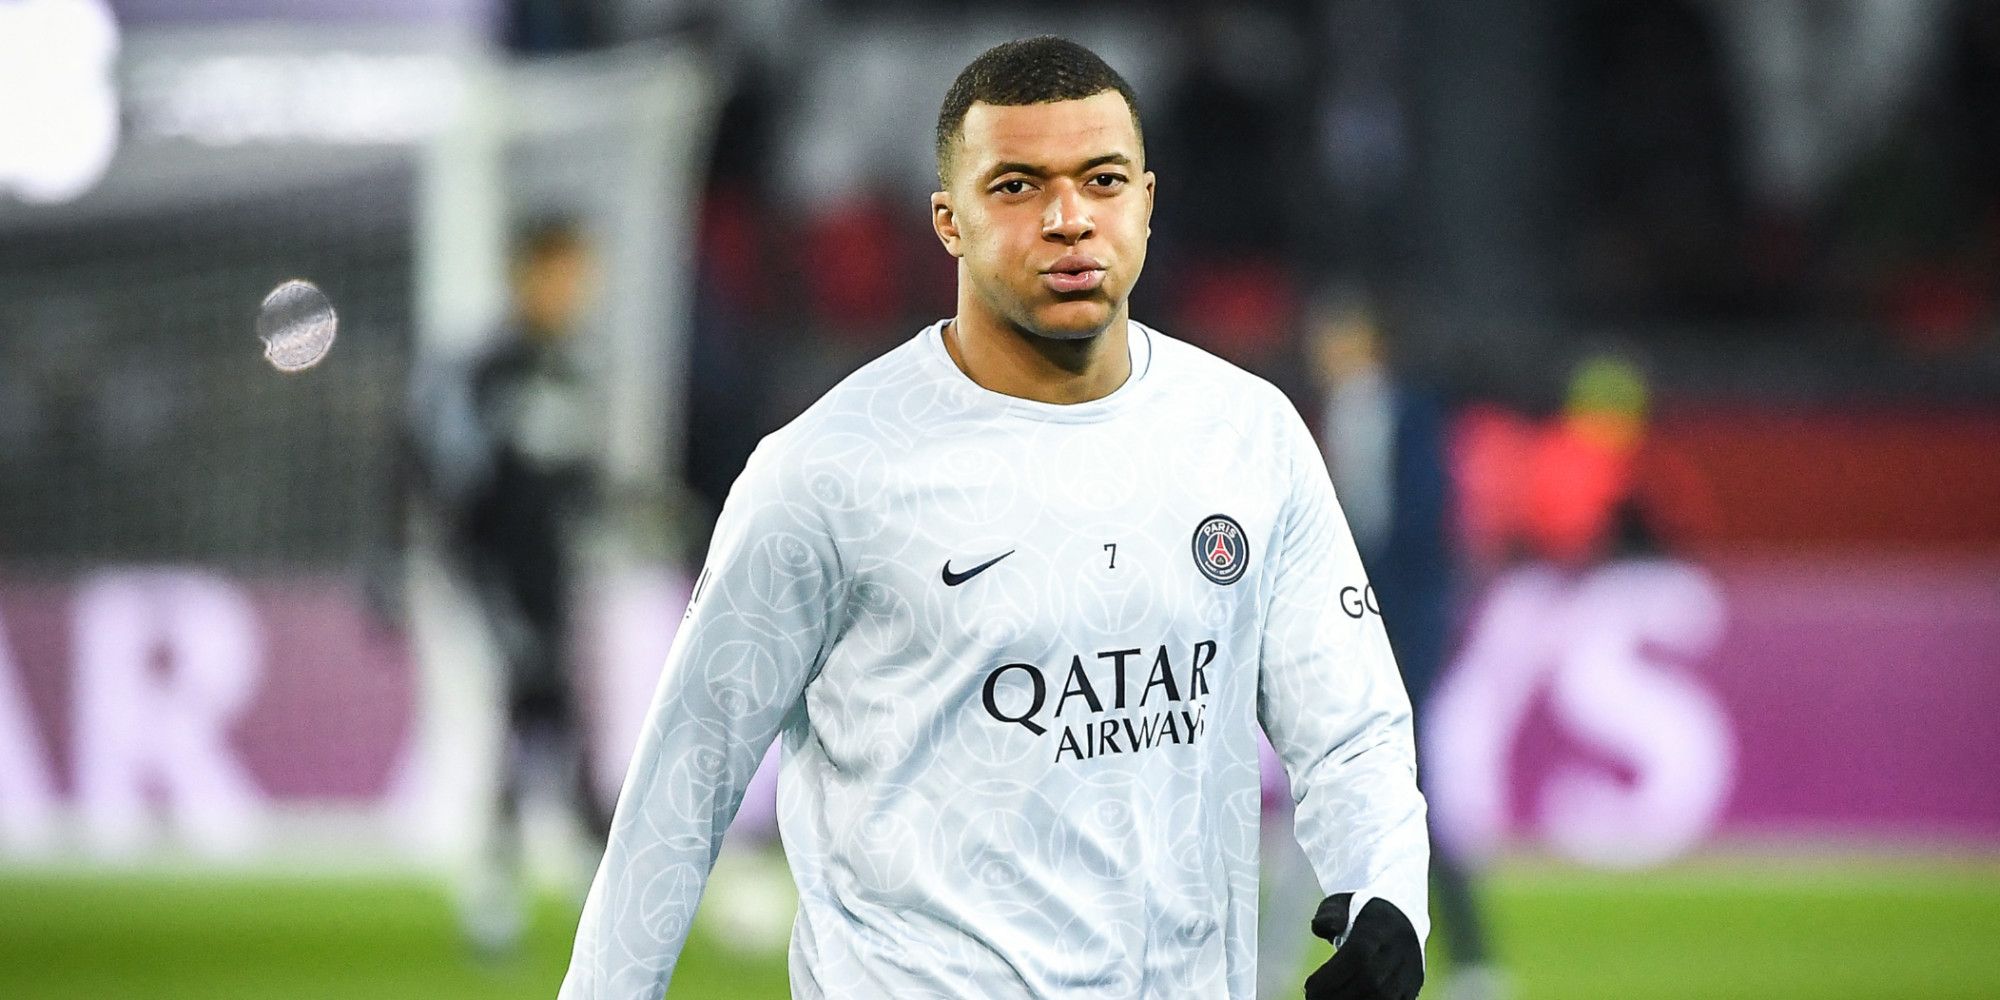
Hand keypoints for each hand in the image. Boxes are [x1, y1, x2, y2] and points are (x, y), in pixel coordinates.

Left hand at [1303, 893, 1423, 999]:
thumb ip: (1329, 914)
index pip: (1357, 955)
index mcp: (1380, 927)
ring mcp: (1409, 969)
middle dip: (1338, 995)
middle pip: (1371, 981)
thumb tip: (1320, 927)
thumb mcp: (1342, 903)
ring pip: (1385, 997)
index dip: (1332, 975)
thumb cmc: (1362, 911)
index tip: (1308, 987)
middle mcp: (1399, 949)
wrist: (1403, 913)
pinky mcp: (1413, 985)